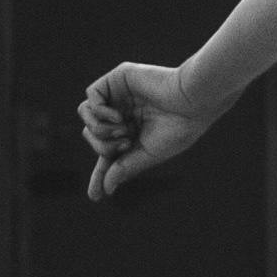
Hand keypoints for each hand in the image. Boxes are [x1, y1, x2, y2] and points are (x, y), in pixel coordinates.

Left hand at [78, 62, 210, 200]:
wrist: (191, 102)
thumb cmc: (178, 129)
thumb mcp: (148, 155)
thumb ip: (125, 168)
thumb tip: (106, 189)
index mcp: (133, 134)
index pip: (108, 154)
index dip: (100, 174)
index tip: (95, 197)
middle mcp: (123, 115)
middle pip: (91, 135)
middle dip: (102, 146)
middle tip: (125, 143)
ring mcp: (118, 97)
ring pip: (86, 115)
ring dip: (99, 129)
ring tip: (123, 129)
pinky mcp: (116, 80)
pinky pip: (91, 97)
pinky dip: (100, 111)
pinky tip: (119, 116)